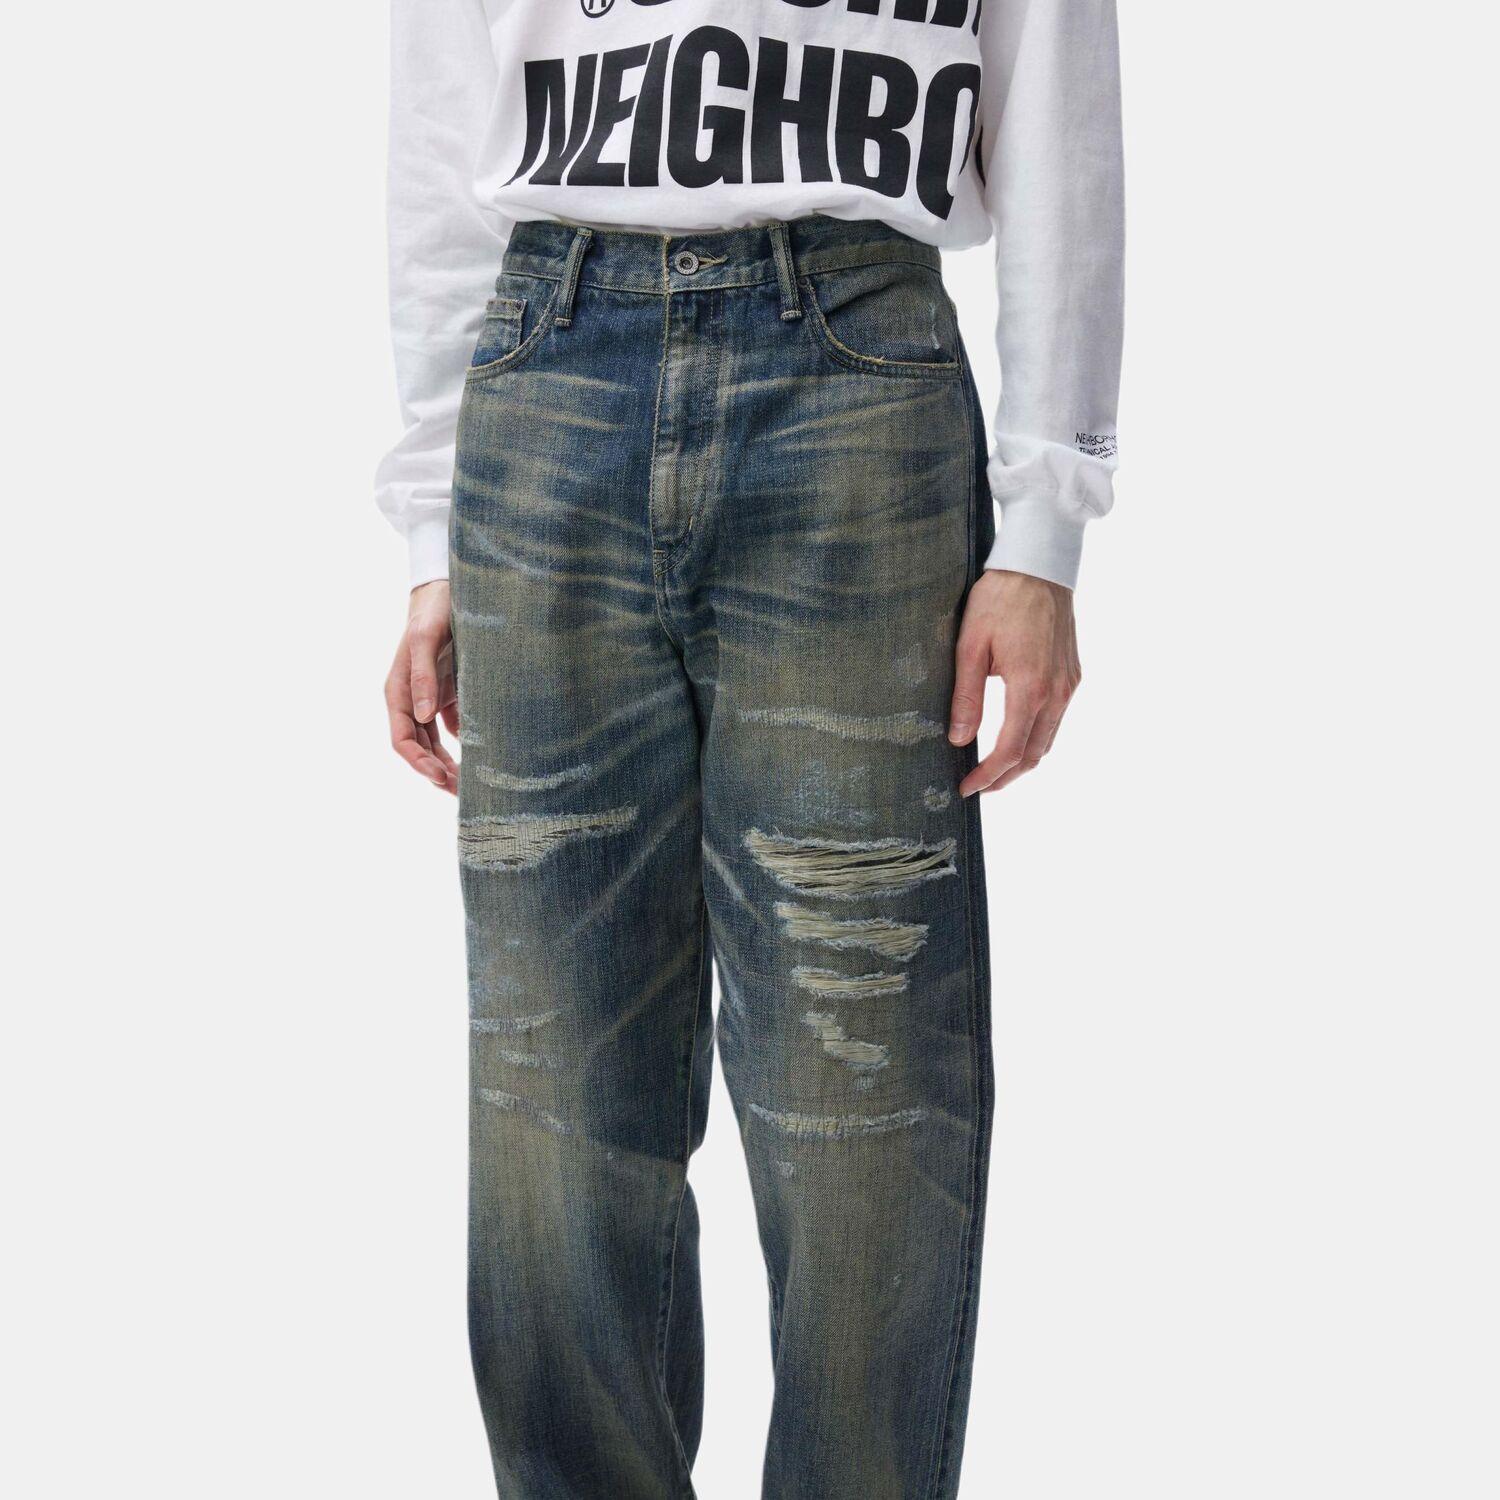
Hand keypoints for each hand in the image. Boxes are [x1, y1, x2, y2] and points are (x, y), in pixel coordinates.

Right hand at [384, 580, 458, 793]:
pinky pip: (455, 726)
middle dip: (437, 772)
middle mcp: (412, 698)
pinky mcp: (449, 692)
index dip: (418, 762)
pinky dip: (466, 744)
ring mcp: (430, 697)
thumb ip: (424, 675)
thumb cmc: (434, 608)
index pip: (402, 739)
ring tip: (471, 785)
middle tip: (463, 793)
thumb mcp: (426, 637)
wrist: (449, 586)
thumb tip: (422, 715)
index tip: (439, 777)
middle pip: (420, 747)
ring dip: (450, 764)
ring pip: (436, 742)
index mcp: (399, 690)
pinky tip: (485, 756)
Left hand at [948, 570, 1080, 796]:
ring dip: (1023, 761)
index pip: (1009, 750)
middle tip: (979, 786)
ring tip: (995, 770)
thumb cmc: (1000, 600)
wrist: (1038, 566)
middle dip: (1006, 777)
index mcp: (1029, 688)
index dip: (987, 775)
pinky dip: (1037, 738)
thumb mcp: (971, 646)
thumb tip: (959, 739)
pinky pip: (1057, 720)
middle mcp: (1056, 692)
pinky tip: (1017, 737)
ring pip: (1049, 740)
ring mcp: (1068, 684)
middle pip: (1034, 755)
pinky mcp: (1072, 675)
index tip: (967, 787)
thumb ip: (966, 697)